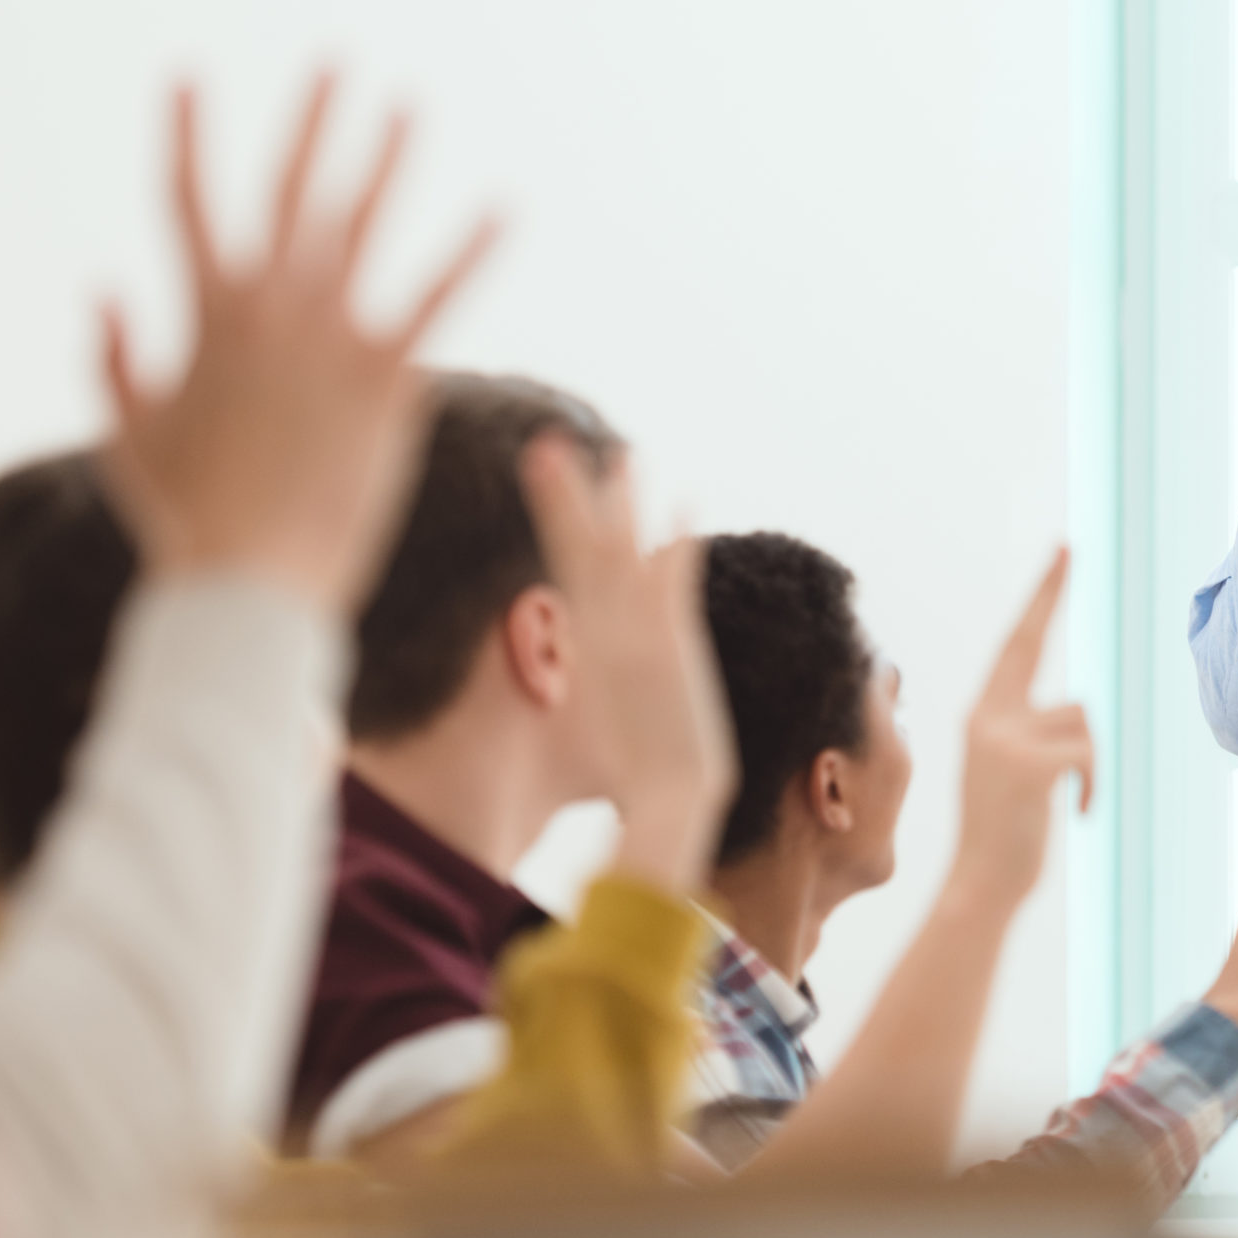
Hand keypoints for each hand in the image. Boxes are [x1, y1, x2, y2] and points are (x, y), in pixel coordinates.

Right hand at [102, 77, 496, 614]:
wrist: (248, 578)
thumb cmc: (186, 520)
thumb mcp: (127, 437)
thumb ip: (115, 360)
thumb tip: (105, 292)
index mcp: (204, 313)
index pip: (187, 200)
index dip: (186, 136)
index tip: (187, 78)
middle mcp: (267, 307)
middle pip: (291, 189)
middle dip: (313, 121)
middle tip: (336, 64)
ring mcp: (328, 337)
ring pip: (362, 223)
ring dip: (387, 159)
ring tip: (409, 107)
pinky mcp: (385, 377)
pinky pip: (434, 298)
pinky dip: (469, 252)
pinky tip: (502, 210)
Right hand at [517, 436, 736, 894]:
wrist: (666, 795)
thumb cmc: (639, 773)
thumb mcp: (607, 720)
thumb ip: (604, 684)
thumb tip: (608, 678)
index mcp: (585, 648)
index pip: (565, 569)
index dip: (555, 521)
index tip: (548, 482)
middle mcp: (601, 635)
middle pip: (577, 549)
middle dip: (566, 495)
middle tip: (553, 442)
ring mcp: (634, 635)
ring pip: (617, 553)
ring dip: (622, 502)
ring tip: (624, 455)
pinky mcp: (671, 642)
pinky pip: (674, 575)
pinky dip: (679, 535)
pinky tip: (689, 497)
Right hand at [947, 550, 1095, 912]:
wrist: (980, 888)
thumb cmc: (1004, 836)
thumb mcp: (1012, 772)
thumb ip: (1031, 733)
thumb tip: (1079, 713)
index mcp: (982, 714)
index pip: (1015, 644)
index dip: (1040, 600)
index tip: (1060, 556)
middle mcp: (985, 715)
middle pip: (1029, 641)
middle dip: (1047, 590)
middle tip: (1066, 545)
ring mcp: (1002, 737)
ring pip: (1082, 717)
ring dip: (1091, 761)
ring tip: (1070, 800)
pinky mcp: (1028, 765)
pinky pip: (1087, 753)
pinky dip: (1093, 785)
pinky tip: (1078, 814)